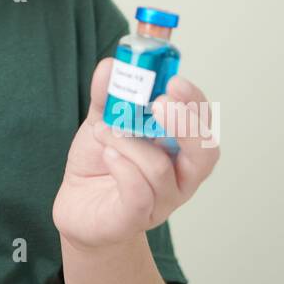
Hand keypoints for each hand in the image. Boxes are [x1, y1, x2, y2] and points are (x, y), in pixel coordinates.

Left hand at [52, 57, 219, 251]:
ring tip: (105, 132)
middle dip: (185, 123)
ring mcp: (162, 199)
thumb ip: (108, 95)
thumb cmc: (100, 162)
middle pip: (204, 151)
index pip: (202, 120)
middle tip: (158, 102)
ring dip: (129, 143)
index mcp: (178, 145)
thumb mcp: (103, 120)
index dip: (193, 100)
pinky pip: (139, 193)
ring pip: (160, 169)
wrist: (78, 206)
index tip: (173, 80)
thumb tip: (111, 65)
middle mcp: (180, 174)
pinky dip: (122, 168)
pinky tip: (108, 155)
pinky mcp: (137, 217)